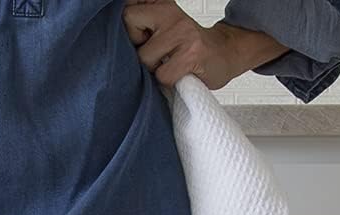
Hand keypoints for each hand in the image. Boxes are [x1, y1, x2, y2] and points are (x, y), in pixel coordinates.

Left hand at [122, 1, 279, 89]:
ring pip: (144, 57)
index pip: (128, 9)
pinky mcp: (191, 53)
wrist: (225, 54)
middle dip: (137, 47)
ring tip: (170, 64)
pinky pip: (162, 76)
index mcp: (161, 4)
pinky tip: (180, 74)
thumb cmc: (189, 47)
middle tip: (156, 54)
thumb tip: (114, 36)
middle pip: (129, 22)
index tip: (143, 39)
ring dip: (154, 69)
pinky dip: (168, 82)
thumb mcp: (165, 27)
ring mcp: (182, 32)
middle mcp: (170, 12)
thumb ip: (143, 25)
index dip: (129, 29)